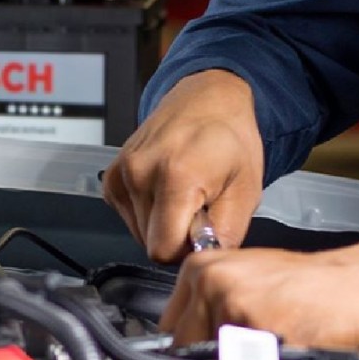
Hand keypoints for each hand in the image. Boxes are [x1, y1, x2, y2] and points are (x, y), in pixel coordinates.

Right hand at [102, 70, 263, 261]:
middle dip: (178, 235)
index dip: (187, 249)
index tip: (204, 230)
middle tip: (200, 206)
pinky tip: (169, 188)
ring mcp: (122, 173)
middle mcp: (141, 173)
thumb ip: (226, 233)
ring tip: (187, 193)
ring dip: (164, 223)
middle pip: (150, 243)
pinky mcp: (112, 177)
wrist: (208, 100)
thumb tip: (206, 259)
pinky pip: (129, 216)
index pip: (164, 250)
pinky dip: (150, 211)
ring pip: (139, 232)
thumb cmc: (229, 137)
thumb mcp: (246, 189)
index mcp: (177, 176)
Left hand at [159, 241, 358, 350]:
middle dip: (213, 357)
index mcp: (204, 268)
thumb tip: (180, 341)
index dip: (190, 347)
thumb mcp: (248, 279)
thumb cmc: (311, 283)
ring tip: (268, 346)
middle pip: (185, 348)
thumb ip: (209, 304)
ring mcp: (235, 307)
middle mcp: (214, 283)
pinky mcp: (261, 334)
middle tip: (249, 349)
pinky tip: (282, 349)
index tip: (208, 351)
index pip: (168, 329)